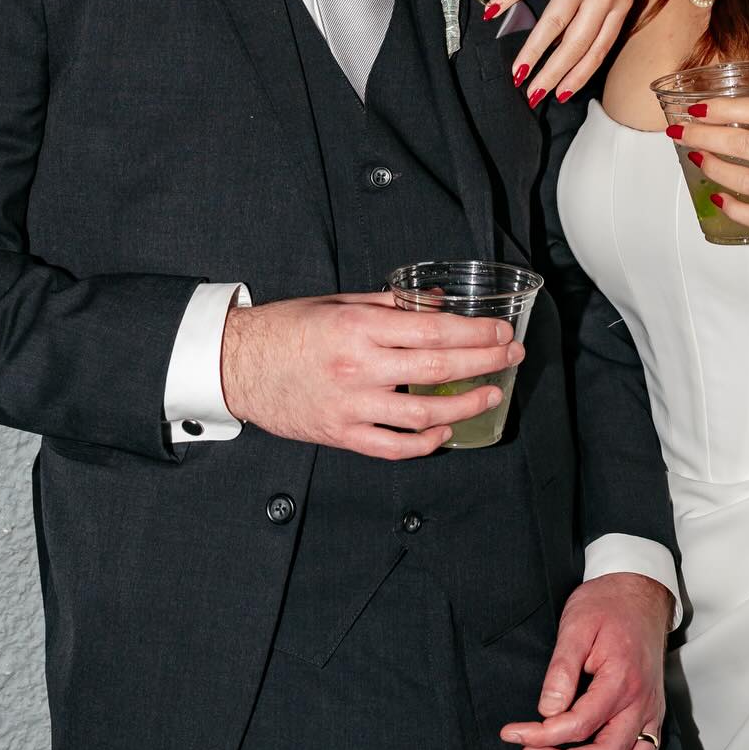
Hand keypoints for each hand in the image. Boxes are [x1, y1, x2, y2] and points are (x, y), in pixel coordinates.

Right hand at [221, 292, 522, 458]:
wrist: (237, 363)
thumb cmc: (286, 328)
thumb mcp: (339, 302)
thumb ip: (390, 304)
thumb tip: (437, 303)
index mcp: (360, 328)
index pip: (435, 330)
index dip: (476, 333)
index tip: (501, 332)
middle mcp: (359, 367)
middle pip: (438, 368)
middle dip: (484, 362)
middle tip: (511, 356)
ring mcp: (351, 405)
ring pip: (422, 414)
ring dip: (465, 405)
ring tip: (491, 394)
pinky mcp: (340, 434)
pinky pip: (392, 447)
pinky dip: (424, 444)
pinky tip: (445, 432)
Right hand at [485, 0, 634, 104]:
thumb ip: (602, 10)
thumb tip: (576, 46)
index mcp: (620, 2)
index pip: (598, 48)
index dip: (579, 75)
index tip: (560, 95)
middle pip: (575, 43)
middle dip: (553, 74)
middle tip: (533, 95)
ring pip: (553, 24)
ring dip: (532, 52)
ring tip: (517, 73)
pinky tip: (494, 13)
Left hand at [499, 573, 671, 749]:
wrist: (640, 593)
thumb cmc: (605, 606)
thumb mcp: (575, 626)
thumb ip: (561, 670)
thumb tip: (547, 711)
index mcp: (621, 679)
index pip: (578, 724)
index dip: (540, 734)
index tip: (512, 733)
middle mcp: (641, 702)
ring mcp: (651, 711)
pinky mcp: (653, 715)